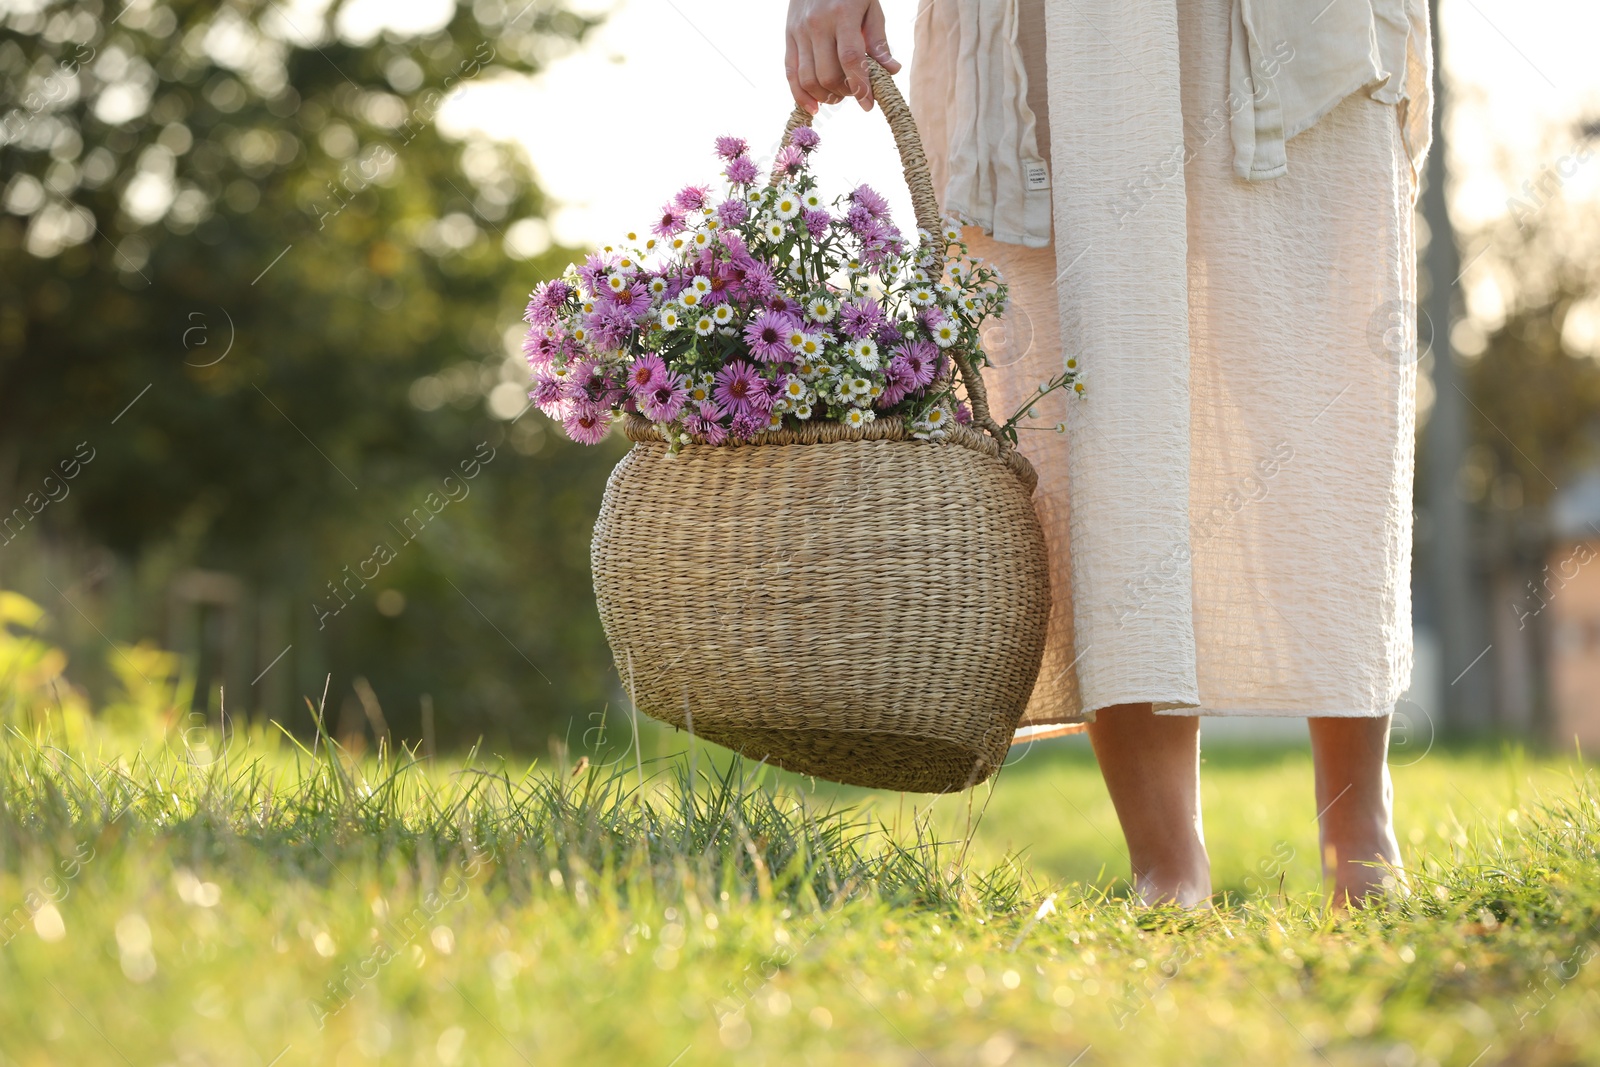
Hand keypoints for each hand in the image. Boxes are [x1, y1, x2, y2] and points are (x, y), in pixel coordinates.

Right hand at [784, 0, 900, 113]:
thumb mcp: (870, 7)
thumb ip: (878, 40)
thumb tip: (891, 71)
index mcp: (842, 15)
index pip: (850, 59)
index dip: (860, 86)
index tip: (868, 105)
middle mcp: (817, 24)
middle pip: (828, 75)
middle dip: (844, 92)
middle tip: (855, 92)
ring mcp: (799, 31)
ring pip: (808, 79)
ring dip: (826, 96)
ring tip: (838, 96)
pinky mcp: (788, 37)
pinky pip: (790, 73)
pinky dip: (801, 95)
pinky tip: (814, 107)